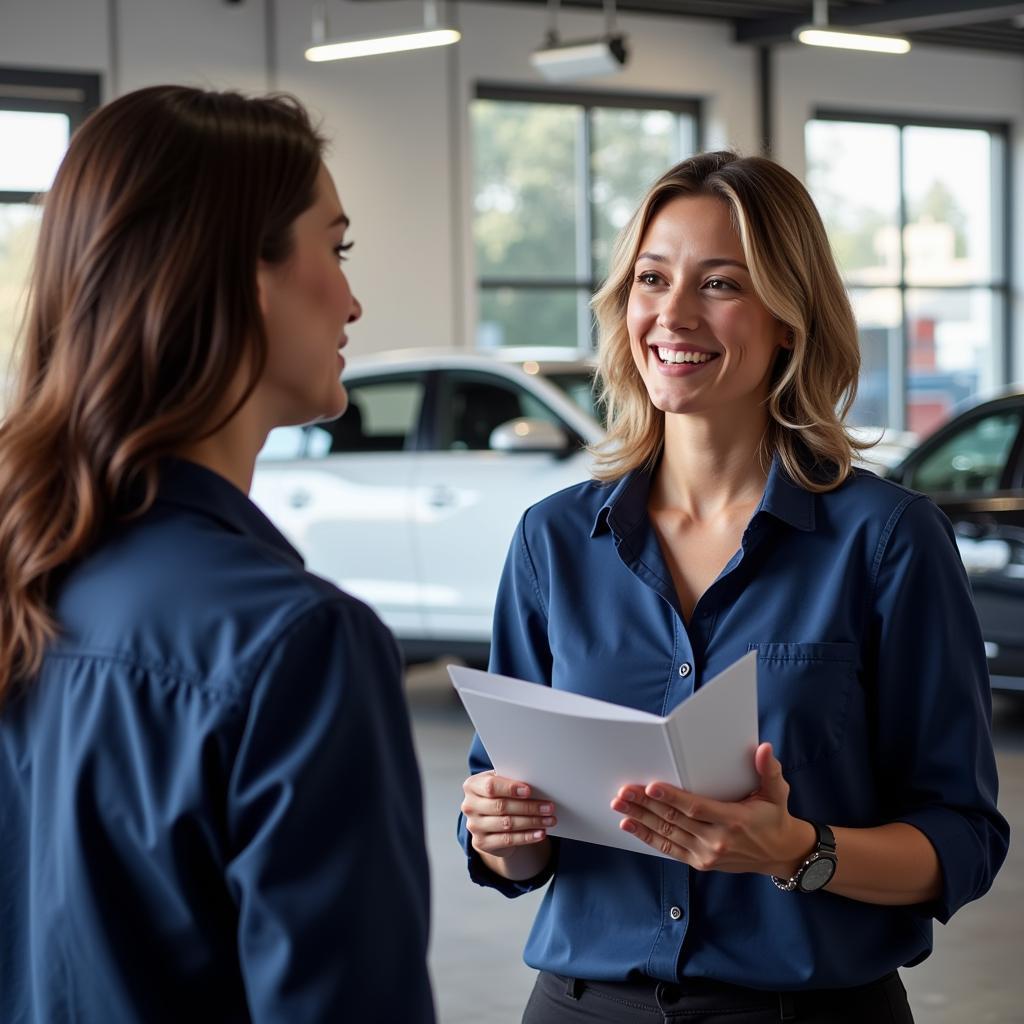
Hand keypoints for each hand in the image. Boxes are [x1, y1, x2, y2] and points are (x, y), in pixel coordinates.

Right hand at [461, 770, 556, 857]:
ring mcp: (474, 826)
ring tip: (549, 820)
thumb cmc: (499, 795)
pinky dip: (527, 837)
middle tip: (549, 807)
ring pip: (507, 824)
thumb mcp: (501, 784)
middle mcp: (469, 806)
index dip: (510, 788)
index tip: (529, 790)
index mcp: (472, 786)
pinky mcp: (481, 843)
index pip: (490, 786)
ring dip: (532, 822)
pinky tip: (540, 833)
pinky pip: (508, 840)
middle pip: (501, 806)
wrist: (489, 821)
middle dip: (528, 807)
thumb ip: (511, 780)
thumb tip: (536, 782)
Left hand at [610, 742, 815, 876]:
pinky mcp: (700, 862)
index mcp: (733, 820)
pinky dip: (647, 837)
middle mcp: (717, 840)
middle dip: (646, 805)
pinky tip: (629, 825)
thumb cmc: (774, 818)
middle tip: (624, 791)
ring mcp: (707, 854)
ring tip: (619, 804)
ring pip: (667, 834)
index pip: (696, 808)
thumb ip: (769, 771)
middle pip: (675, 820)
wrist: (781, 854)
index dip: (672, 798)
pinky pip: (669, 849)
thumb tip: (763, 748)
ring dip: (640, 819)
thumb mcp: (777, 793)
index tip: (651, 786)